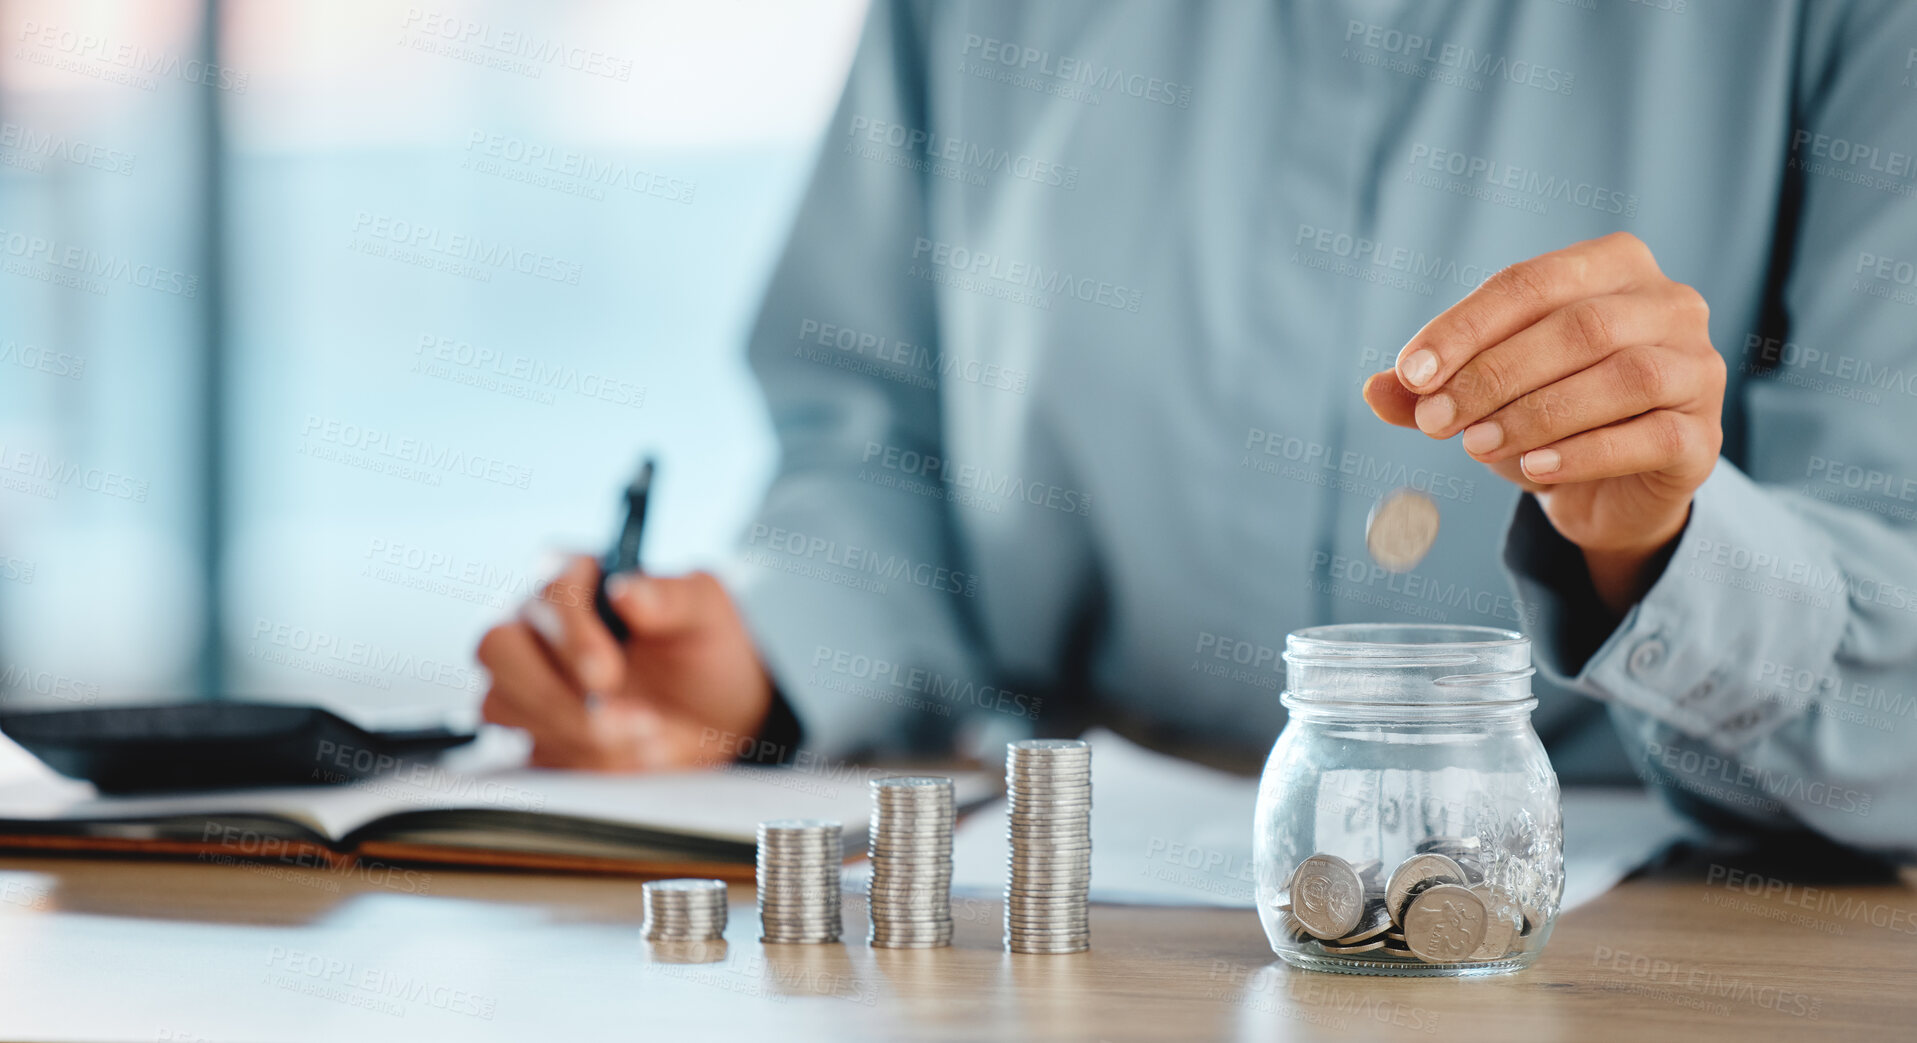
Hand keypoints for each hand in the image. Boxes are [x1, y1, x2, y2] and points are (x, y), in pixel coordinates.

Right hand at [476, 556, 774, 769]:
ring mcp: (523, 680)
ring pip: (502, 705)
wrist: (715, 714)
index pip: (548, 593)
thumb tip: (626, 589)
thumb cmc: (703, 649)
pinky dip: (583, 763)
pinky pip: (526, 752)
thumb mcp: (706, 612)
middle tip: (623, 721)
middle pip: (498, 648)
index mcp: (574, 577)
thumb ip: (671, 596)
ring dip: (577, 734)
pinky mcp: (530, 731)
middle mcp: (535, 624)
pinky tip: (632, 757)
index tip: (607, 675)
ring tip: (647, 737)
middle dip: (558, 696)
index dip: (571, 636)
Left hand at [1361, 232, 1725, 614]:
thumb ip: (1431, 388)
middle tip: (1434, 421)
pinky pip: (1649, 437)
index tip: (1410, 373)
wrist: (1609, 490)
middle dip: (1493, 374)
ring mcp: (1698, 368)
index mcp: (1613, 266)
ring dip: (1535, 412)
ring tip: (1474, 446)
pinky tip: (1534, 469)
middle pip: (1576, 327)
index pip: (1530, 283)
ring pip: (1621, 377)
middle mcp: (1669, 304)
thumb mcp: (1481, 394)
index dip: (1465, 326)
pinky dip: (1584, 452)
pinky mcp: (1704, 437)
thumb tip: (1373, 390)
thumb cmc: (1544, 417)